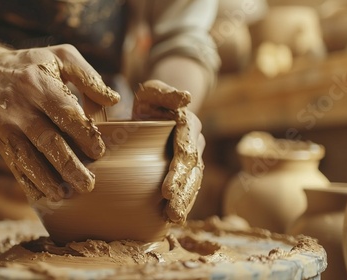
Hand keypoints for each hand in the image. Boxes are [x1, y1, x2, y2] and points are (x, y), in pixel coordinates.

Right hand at [0, 44, 119, 201]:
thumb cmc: (33, 65)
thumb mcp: (61, 56)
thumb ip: (88, 77)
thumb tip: (114, 100)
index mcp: (39, 83)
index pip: (64, 112)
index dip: (83, 133)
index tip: (99, 152)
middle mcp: (20, 106)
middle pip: (46, 140)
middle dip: (68, 165)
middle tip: (89, 184)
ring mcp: (6, 125)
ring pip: (27, 157)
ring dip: (46, 179)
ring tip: (65, 195)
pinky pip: (14, 164)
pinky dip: (28, 182)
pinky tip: (43, 196)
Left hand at [133, 80, 203, 223]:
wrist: (156, 109)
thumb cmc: (150, 100)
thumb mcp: (153, 91)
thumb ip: (166, 93)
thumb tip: (186, 98)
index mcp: (189, 125)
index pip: (186, 151)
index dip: (178, 171)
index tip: (166, 189)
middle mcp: (195, 143)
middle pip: (192, 171)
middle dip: (183, 193)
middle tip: (172, 212)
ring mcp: (193, 158)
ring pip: (192, 182)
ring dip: (185, 201)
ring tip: (174, 219)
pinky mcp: (186, 169)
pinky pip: (187, 187)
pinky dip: (182, 203)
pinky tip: (171, 219)